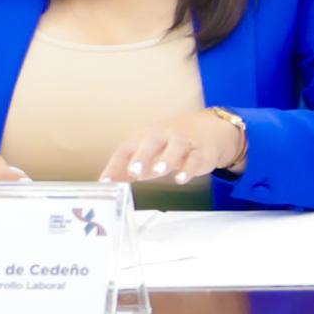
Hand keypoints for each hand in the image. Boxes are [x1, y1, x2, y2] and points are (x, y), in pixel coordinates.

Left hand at [103, 107, 251, 187]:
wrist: (207, 129)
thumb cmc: (169, 143)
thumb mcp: (147, 153)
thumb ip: (129, 170)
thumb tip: (108, 184)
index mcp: (144, 137)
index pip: (126, 149)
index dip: (115, 166)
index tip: (106, 183)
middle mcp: (162, 136)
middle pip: (150, 142)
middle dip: (142, 156)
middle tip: (134, 171)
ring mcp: (182, 142)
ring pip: (175, 147)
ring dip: (166, 159)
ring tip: (159, 171)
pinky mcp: (200, 151)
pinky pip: (194, 158)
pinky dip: (188, 168)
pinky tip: (181, 178)